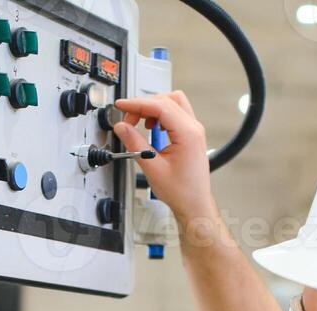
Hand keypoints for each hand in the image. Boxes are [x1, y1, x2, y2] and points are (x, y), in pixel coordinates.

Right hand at [113, 91, 215, 220]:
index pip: (160, 106)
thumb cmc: (181, 191)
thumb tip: (122, 127)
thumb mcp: (153, 168)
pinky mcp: (191, 134)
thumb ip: (135, 144)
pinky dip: (161, 114)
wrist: (194, 203)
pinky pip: (177, 113)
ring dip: (154, 108)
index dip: (137, 103)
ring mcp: (194, 130)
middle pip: (166, 100)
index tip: (122, 106)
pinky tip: (151, 126)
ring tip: (140, 123)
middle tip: (128, 119)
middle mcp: (194, 129)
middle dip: (144, 105)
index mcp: (188, 134)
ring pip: (173, 102)